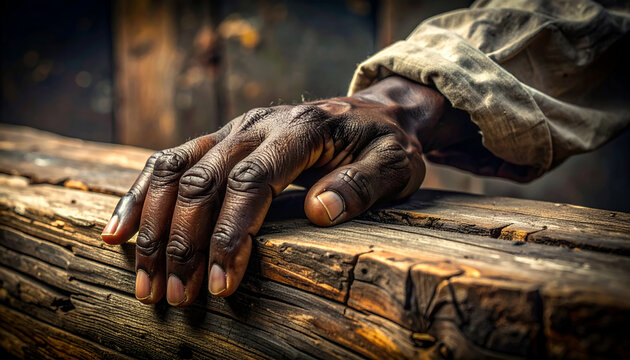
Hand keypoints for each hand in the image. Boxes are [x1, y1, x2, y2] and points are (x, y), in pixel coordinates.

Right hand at [100, 76, 450, 304]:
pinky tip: (119, 233)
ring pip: (176, 172)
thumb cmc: (383, 143)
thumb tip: (319, 211)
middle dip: (185, 243)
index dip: (230, 233)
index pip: (251, 181)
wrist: (369, 112)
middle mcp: (256, 126)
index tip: (221, 282)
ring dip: (154, 228)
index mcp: (299, 130)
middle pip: (204, 182)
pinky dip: (142, 197)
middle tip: (175, 297)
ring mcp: (232, 130)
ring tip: (146, 282)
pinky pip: (169, 163)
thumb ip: (362, 183)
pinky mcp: (220, 140)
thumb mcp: (393, 163)